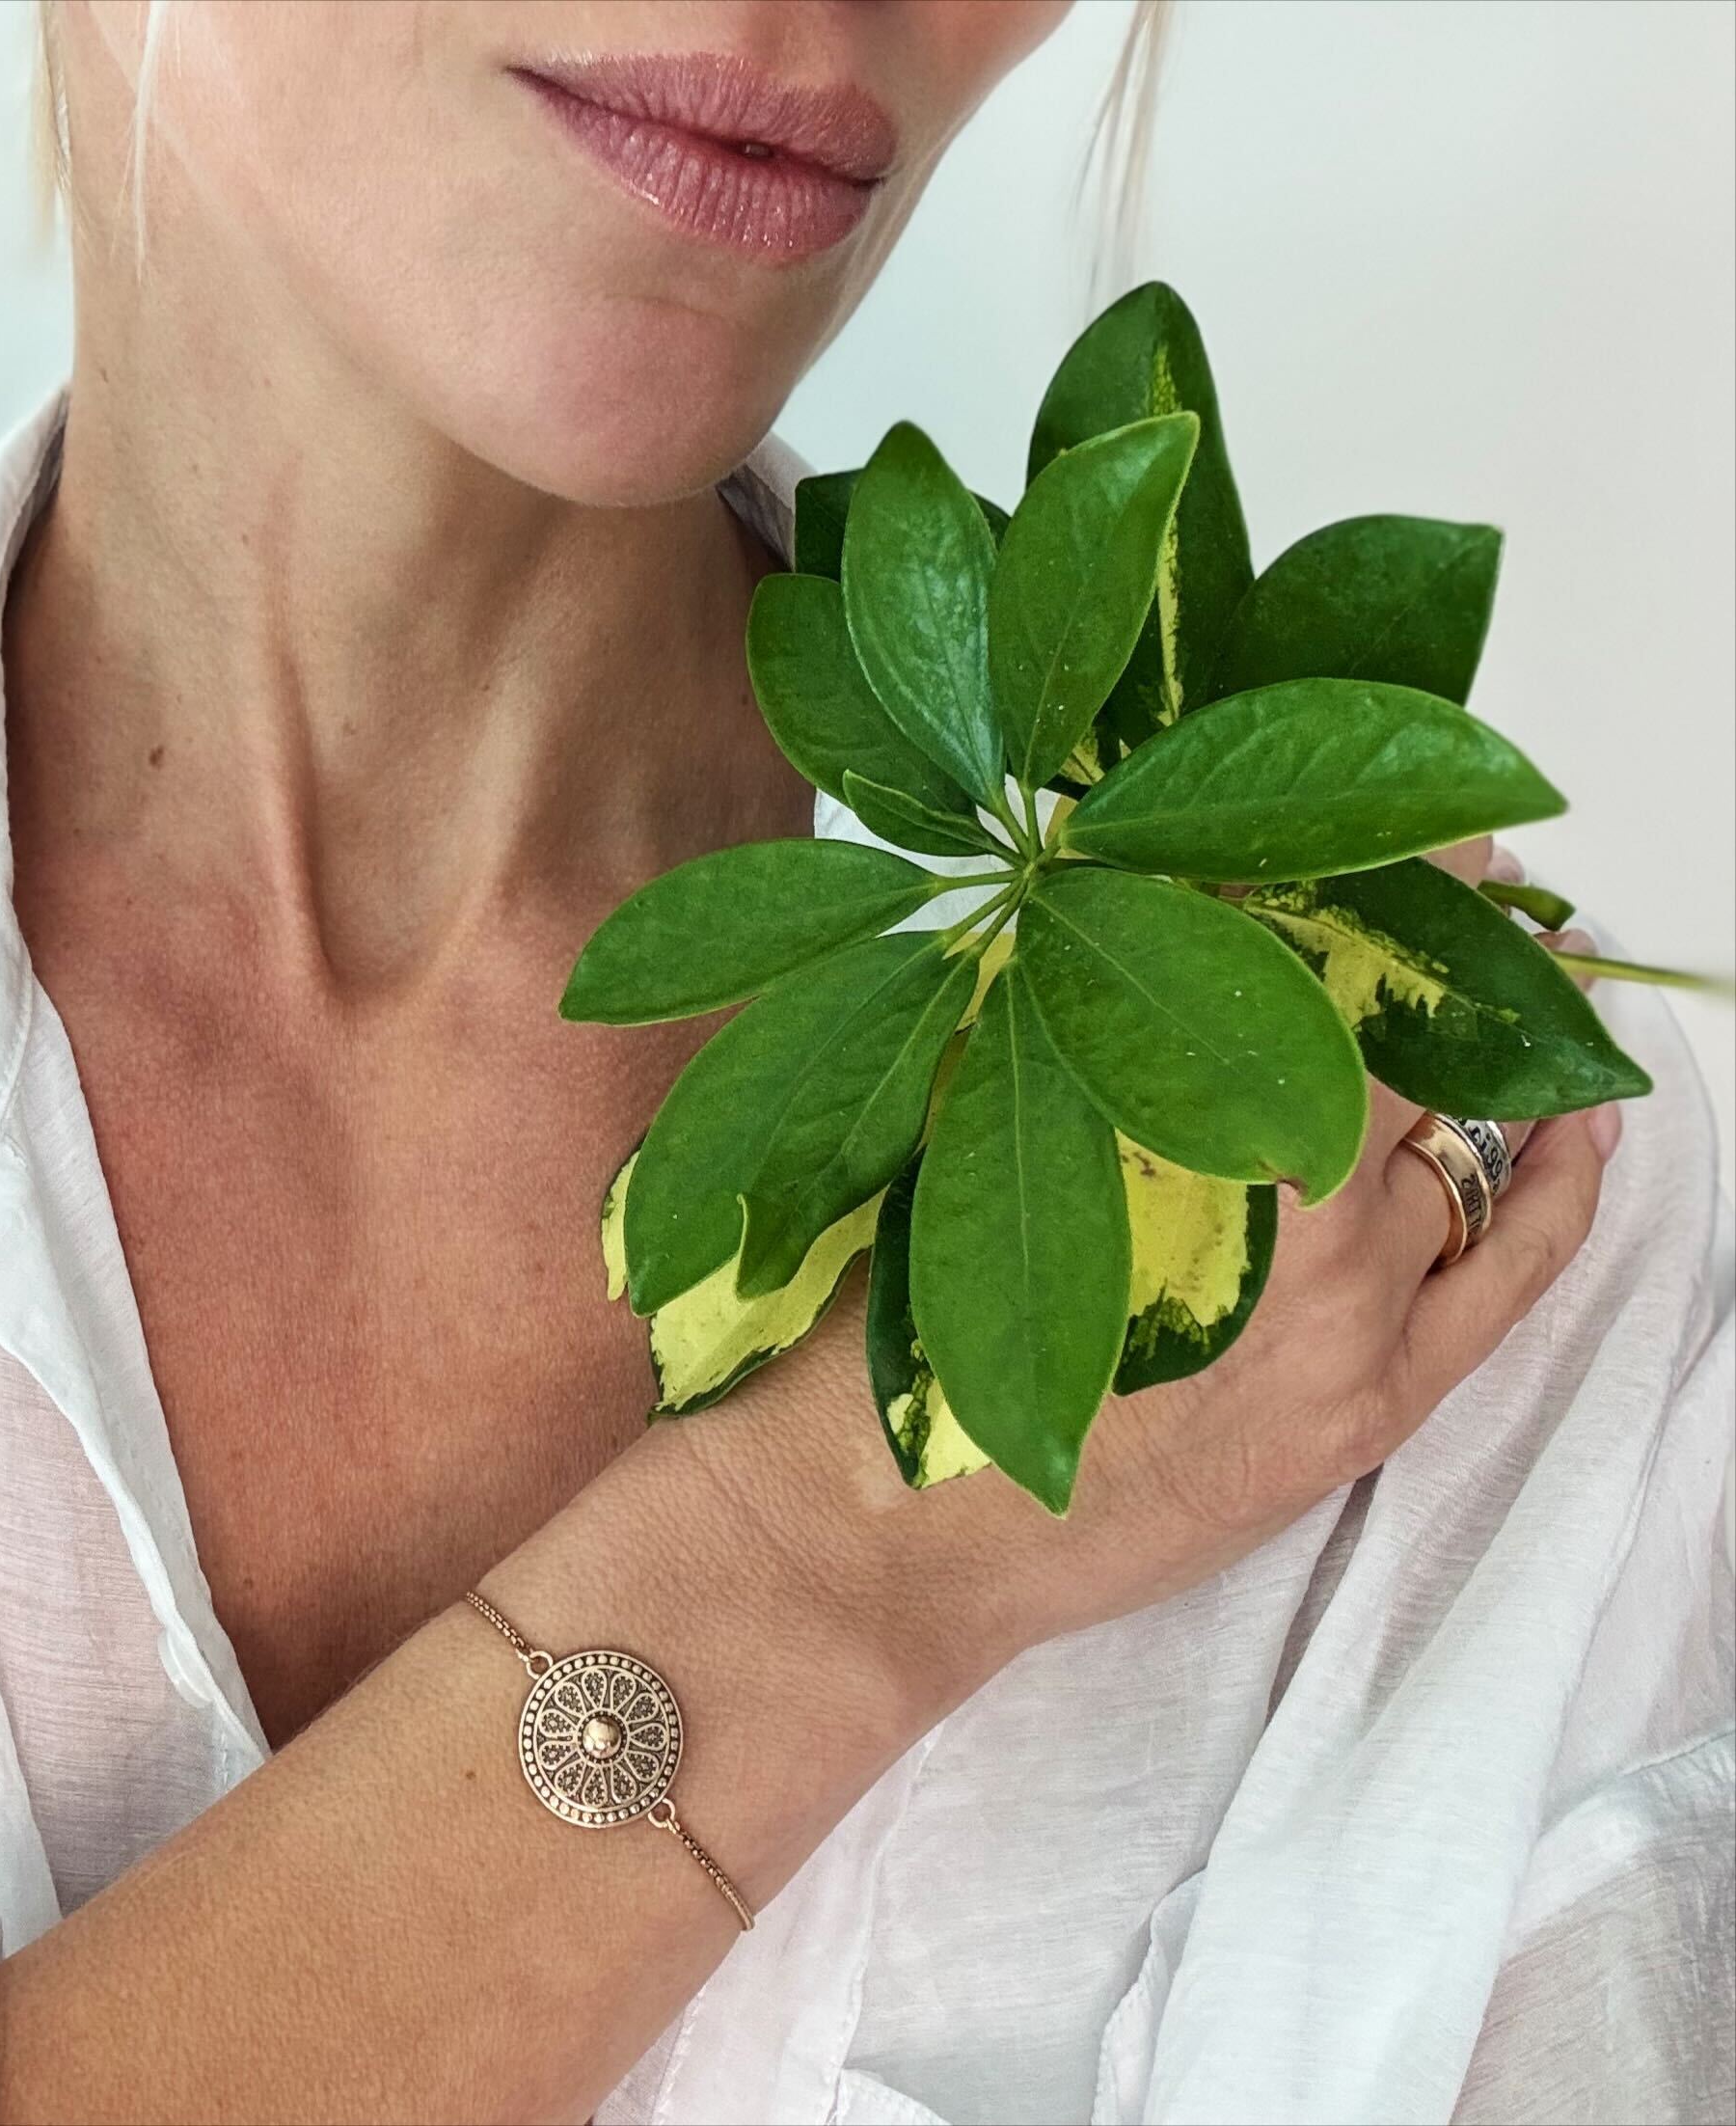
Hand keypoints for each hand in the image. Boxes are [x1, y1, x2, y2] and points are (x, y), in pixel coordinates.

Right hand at [656, 841, 1620, 1728]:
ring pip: (1455, 1159)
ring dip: (1471, 1068)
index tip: (1404, 828)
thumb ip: (1074, 1043)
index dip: (1376, 897)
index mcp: (1196, 1167)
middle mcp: (1299, 1249)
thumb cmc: (894, 1343)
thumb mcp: (968, 1151)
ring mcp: (1347, 1345)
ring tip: (1497, 981)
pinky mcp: (1362, 1419)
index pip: (1328, 994)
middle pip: (1402, 1062)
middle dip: (1417, 966)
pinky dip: (1550, 1197)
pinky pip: (1499, 1283)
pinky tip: (1577, 1127)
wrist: (883, 1544)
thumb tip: (1136, 927)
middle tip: (1432, 883)